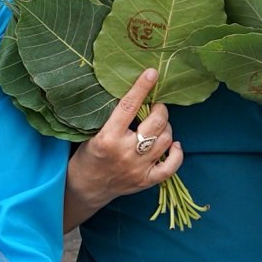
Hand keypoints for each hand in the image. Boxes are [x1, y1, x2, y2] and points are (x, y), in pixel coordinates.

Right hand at [66, 69, 181, 211]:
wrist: (85, 188)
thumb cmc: (88, 156)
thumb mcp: (92, 133)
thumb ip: (114, 119)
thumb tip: (137, 95)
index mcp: (108, 138)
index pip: (128, 107)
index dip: (142, 88)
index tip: (152, 73)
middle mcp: (125, 153)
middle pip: (156, 123)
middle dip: (160, 109)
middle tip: (157, 106)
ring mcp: (138, 168)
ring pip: (166, 140)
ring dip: (167, 127)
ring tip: (160, 124)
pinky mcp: (146, 181)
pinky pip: (172, 166)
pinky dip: (177, 153)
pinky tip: (174, 145)